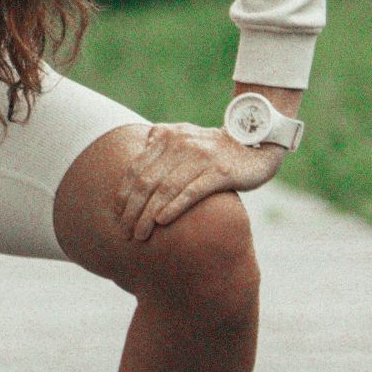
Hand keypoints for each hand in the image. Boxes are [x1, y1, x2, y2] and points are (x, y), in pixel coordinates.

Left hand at [115, 122, 285, 241]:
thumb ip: (159, 146)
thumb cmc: (214, 149)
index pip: (136, 168)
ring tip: (140, 234)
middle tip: (124, 232)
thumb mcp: (184, 139)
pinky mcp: (220, 172)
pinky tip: (162, 221)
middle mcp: (180, 144)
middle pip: (147, 181)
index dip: (123, 193)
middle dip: (132, 209)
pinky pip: (191, 191)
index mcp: (167, 137)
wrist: (255, 143)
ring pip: (166, 189)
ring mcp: (200, 157)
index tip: (116, 215)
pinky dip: (174, 207)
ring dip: (149, 214)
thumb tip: (134, 164)